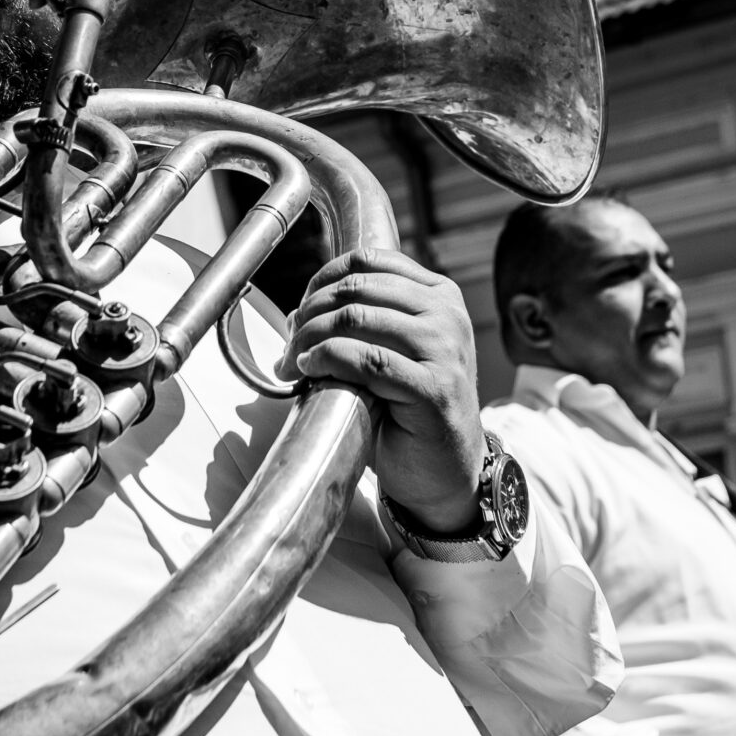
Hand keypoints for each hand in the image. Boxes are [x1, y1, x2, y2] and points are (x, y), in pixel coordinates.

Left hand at [286, 247, 483, 534]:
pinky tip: (309, 371)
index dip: (321, 279)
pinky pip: (366, 360)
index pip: (368, 261)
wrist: (447, 473)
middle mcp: (446, 315)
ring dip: (310, 339)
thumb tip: (298, 312)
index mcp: (439, 295)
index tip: (300, 309)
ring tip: (292, 362)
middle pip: (355, 290)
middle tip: (288, 343)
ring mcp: (445, 350)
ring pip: (356, 320)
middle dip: (309, 313)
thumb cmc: (411, 413)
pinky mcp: (434, 388)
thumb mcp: (394, 351)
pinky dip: (327, 360)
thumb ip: (362, 322)